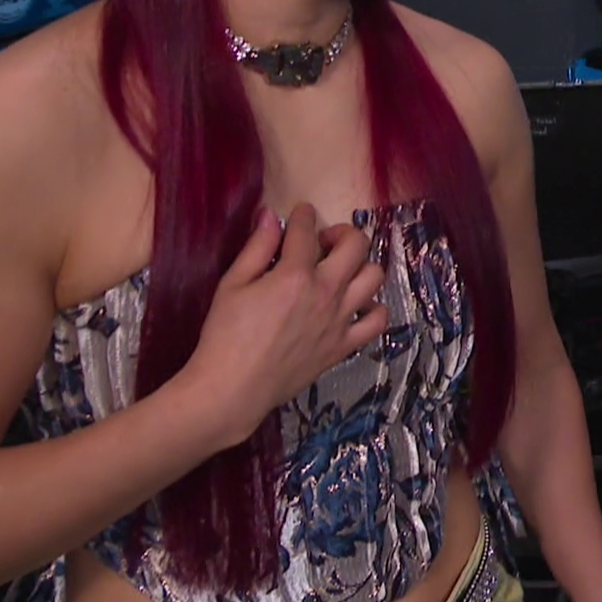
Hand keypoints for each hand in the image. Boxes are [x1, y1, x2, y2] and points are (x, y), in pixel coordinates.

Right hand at [179, 204, 388, 445]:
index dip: (303, 215)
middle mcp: (326, 292)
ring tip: (341, 270)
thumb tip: (271, 216)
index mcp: (295, 275)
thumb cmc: (224, 335)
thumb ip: (256, 248)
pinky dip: (373, 307)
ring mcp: (340, 319)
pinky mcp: (344, 345)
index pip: (306, 230)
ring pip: (374, 277)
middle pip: (356, 245)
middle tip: (323, 241)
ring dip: (360, 265)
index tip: (301, 212)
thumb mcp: (232, 285)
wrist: (232, 388)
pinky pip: (377, 320)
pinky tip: (356, 304)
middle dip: (341, 232)